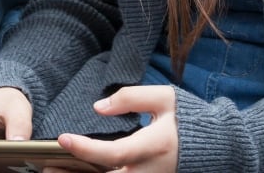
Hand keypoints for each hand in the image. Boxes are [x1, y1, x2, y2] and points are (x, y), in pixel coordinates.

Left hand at [44, 85, 177, 172]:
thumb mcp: (165, 98)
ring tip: (55, 170)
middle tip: (47, 165)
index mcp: (153, 146)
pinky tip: (79, 171)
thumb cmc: (189, 118)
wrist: (217, 144)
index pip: (113, 154)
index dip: (85, 149)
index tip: (62, 139)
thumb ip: (131, 98)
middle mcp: (149, 171)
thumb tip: (97, 108)